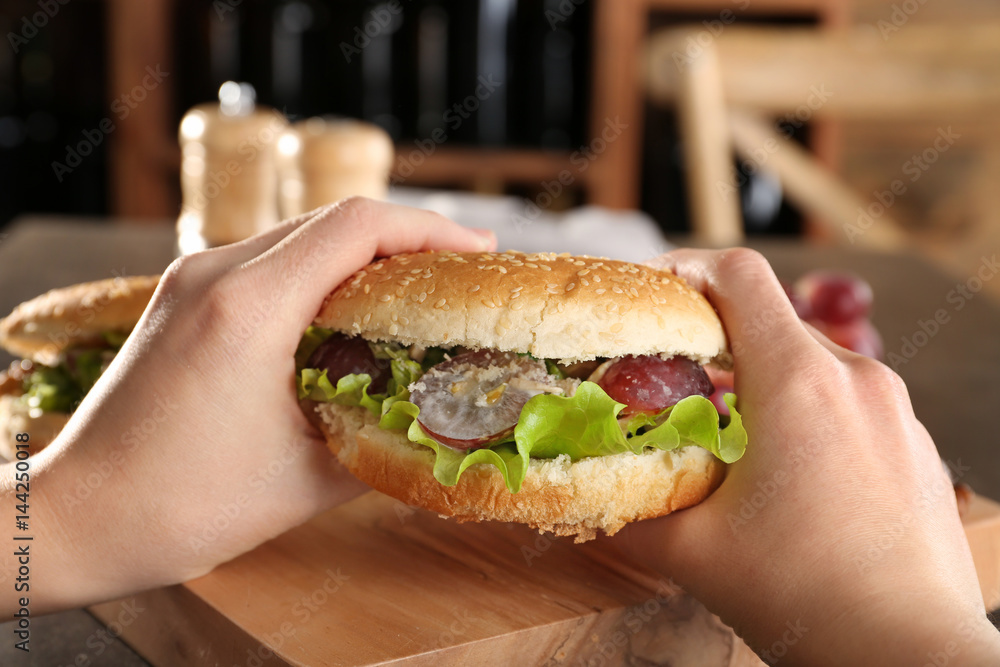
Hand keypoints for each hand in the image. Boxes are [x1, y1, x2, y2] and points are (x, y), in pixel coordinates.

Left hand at [13, 198, 495, 613]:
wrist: (79, 516)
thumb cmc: (183, 504)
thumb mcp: (308, 478)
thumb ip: (385, 436)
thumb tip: (440, 419)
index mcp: (249, 307)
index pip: (358, 226)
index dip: (431, 230)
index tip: (478, 254)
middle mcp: (215, 272)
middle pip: (333, 222)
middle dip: (406, 240)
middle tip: (456, 277)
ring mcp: (191, 279)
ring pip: (298, 237)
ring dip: (360, 257)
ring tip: (409, 296)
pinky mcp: (181, 297)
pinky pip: (265, 262)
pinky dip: (317, 275)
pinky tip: (343, 315)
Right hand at [618, 248, 999, 664]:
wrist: (911, 656)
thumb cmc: (808, 598)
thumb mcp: (694, 552)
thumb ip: (628, 511)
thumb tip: (585, 492)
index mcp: (798, 383)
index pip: (739, 275)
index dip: (687, 271)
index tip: (655, 297)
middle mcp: (855, 378)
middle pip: (772, 320)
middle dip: (717, 343)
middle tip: (676, 385)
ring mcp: (895, 410)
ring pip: (813, 362)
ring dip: (764, 382)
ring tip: (731, 437)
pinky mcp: (914, 443)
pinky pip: (850, 400)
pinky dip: (809, 413)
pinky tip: (790, 474)